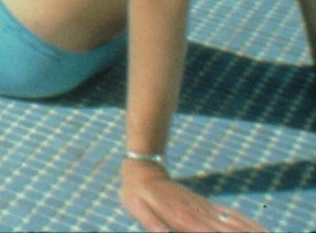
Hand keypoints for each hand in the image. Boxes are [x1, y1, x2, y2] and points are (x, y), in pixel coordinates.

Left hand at [120, 160, 263, 231]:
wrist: (142, 170)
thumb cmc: (136, 194)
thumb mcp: (137, 209)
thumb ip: (152, 224)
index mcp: (182, 218)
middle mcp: (198, 213)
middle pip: (229, 230)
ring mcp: (204, 208)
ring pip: (234, 222)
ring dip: (252, 232)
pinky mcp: (205, 204)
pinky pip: (230, 214)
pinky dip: (246, 223)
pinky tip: (259, 229)